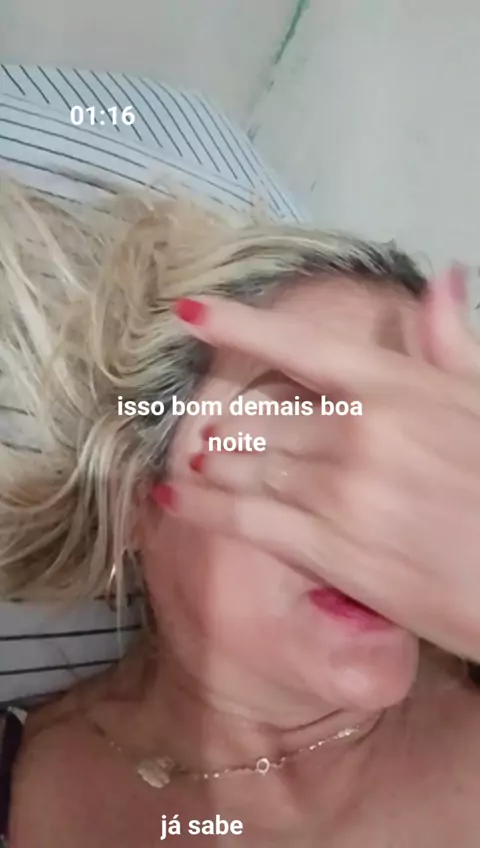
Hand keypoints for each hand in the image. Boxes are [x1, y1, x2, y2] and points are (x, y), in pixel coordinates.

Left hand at [163, 269, 479, 659]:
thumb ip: (454, 343)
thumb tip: (441, 281)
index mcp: (394, 387)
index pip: (298, 345)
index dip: (236, 324)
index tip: (187, 311)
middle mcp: (356, 432)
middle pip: (257, 413)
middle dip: (224, 421)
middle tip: (203, 427)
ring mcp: (337, 491)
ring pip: (242, 463)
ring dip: (209, 460)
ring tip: (192, 459)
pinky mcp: (329, 549)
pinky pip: (244, 520)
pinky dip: (201, 507)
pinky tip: (171, 498)